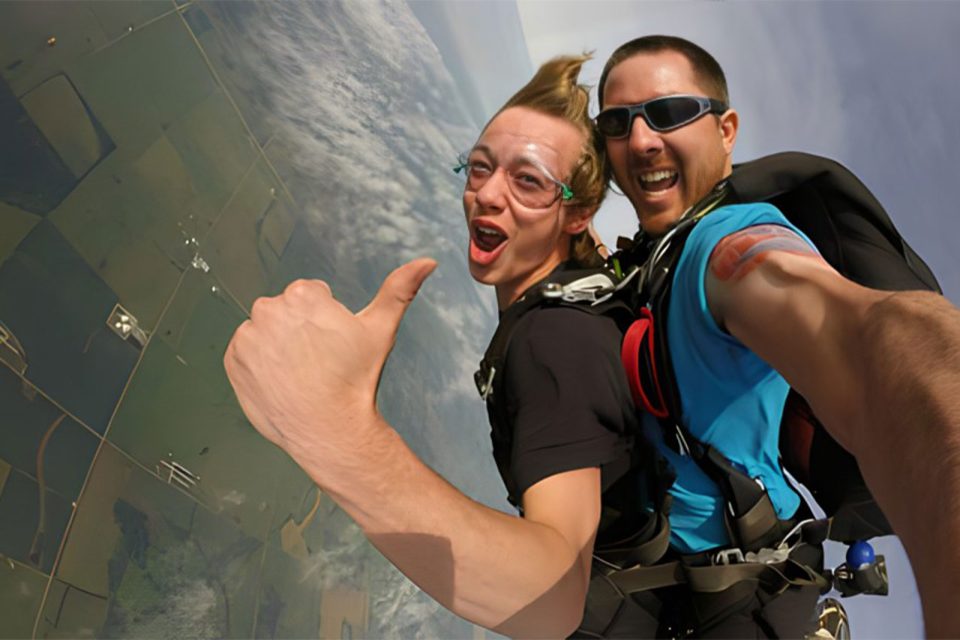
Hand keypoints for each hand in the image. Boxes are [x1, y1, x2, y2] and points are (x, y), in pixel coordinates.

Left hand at [223, 258, 436, 469]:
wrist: (330, 429)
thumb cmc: (355, 379)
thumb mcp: (380, 329)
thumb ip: (400, 289)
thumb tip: (428, 262)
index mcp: (304, 295)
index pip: (310, 295)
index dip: (325, 320)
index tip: (332, 344)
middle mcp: (270, 310)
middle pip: (285, 310)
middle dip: (299, 328)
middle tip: (318, 360)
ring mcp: (248, 336)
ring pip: (265, 330)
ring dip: (277, 345)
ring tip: (299, 372)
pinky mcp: (233, 360)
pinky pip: (245, 351)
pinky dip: (259, 363)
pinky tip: (281, 380)